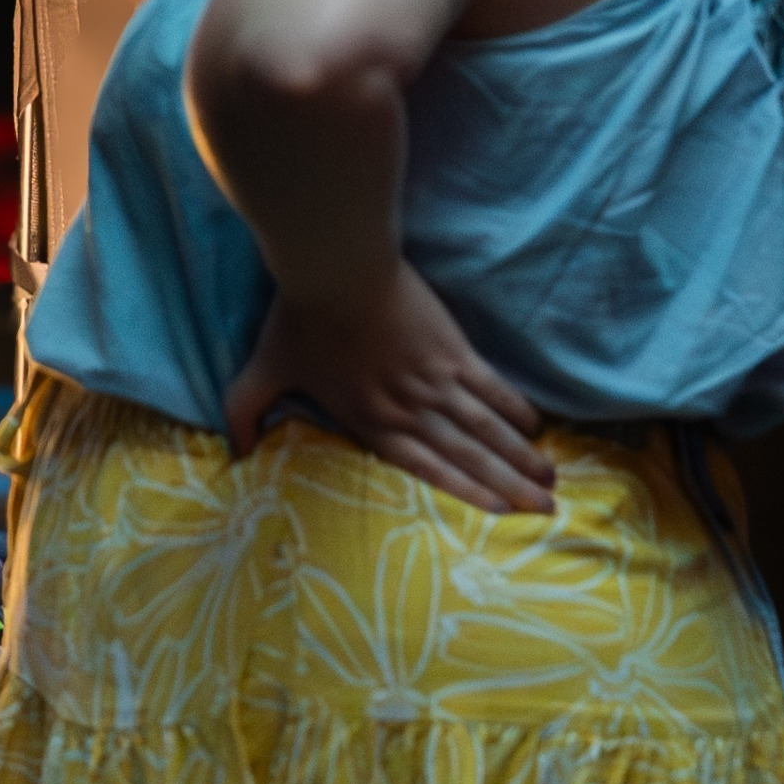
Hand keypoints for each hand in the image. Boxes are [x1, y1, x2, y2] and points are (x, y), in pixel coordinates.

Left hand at [225, 260, 556, 514]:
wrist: (334, 268)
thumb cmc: (296, 320)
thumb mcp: (259, 373)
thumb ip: (245, 414)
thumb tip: (233, 453)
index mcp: (369, 422)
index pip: (424, 469)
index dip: (463, 494)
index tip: (497, 515)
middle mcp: (409, 410)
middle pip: (467, 456)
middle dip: (507, 487)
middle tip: (544, 510)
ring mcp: (435, 380)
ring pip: (487, 428)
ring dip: (520, 456)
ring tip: (550, 479)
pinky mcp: (453, 349)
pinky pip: (492, 387)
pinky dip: (515, 409)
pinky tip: (536, 428)